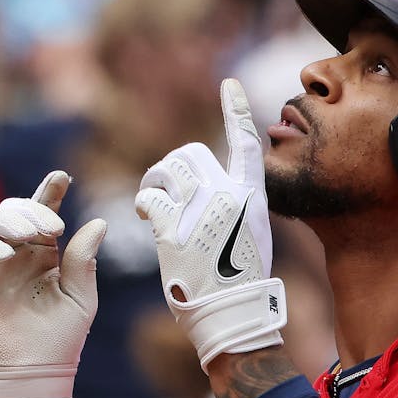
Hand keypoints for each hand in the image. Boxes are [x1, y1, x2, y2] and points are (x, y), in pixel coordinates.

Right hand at [0, 171, 106, 397]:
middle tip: (51, 228)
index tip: (62, 177)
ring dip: (8, 220)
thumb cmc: (60, 340)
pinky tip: (6, 255)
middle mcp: (16, 255)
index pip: (43, 214)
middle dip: (32, 209)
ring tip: (30, 236)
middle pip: (14, 210)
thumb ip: (84, 260)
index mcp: (44, 255)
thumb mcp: (81, 297)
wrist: (34, 373)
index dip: (49, 192)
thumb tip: (98, 222)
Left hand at [135, 78, 286, 368]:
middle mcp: (229, 197)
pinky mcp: (175, 229)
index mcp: (252, 197)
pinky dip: (146, 204)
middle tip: (163, 188)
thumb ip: (235, 204)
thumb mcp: (252, 234)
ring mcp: (202, 211)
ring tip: (153, 203)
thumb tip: (211, 185)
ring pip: (168, 169)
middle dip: (173, 166)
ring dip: (154, 181)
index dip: (236, 111)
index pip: (246, 144)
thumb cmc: (239, 280)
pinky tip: (148, 219)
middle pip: (192, 153)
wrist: (230, 312)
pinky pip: (151, 197)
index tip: (228, 84)